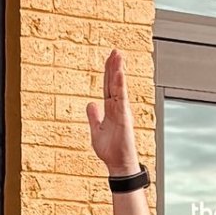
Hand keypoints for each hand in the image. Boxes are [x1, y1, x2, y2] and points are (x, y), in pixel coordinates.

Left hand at [86, 50, 140, 176]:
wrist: (117, 164)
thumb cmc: (110, 150)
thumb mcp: (96, 130)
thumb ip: (93, 116)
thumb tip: (91, 104)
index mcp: (111, 110)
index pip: (108, 87)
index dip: (108, 73)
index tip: (110, 58)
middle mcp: (118, 108)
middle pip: (114, 83)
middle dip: (114, 66)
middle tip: (115, 50)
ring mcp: (122, 111)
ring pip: (119, 87)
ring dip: (118, 70)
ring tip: (118, 55)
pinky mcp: (124, 117)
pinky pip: (121, 98)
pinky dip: (120, 85)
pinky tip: (119, 73)